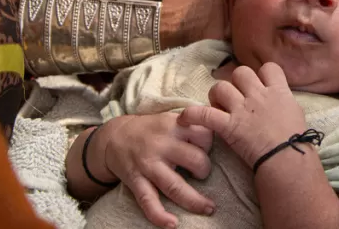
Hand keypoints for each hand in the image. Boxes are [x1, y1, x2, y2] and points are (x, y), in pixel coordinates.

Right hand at [100, 113, 215, 226]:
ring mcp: (148, 164)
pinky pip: (148, 201)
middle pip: (195, 160)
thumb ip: (193, 125)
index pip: (204, 135)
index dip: (209, 144)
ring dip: (194, 200)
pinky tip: (172, 224)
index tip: (205, 148)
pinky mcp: (136, 180)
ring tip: (208, 208)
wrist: (116, 137)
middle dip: (204, 170)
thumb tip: (223, 132)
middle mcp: (162, 144)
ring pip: (175, 185)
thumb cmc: (152, 129)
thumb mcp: (172, 119)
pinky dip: (159, 215)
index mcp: (174, 126)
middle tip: (202, 173)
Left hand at [181, 63, 307, 167]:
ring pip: (220, 87)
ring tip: (216, 106)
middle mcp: (258, 95)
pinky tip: (185, 117)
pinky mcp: (228, 125)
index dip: (261, 75)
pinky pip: (204, 114)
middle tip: (234, 97)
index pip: (268, 68)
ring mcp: (242, 109)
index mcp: (277, 91)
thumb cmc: (296, 140)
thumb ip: (284, 101)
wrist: (286, 157)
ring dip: (216, 95)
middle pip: (240, 72)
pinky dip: (192, 114)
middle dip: (235, 82)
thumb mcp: (296, 113)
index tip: (259, 85)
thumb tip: (278, 98)